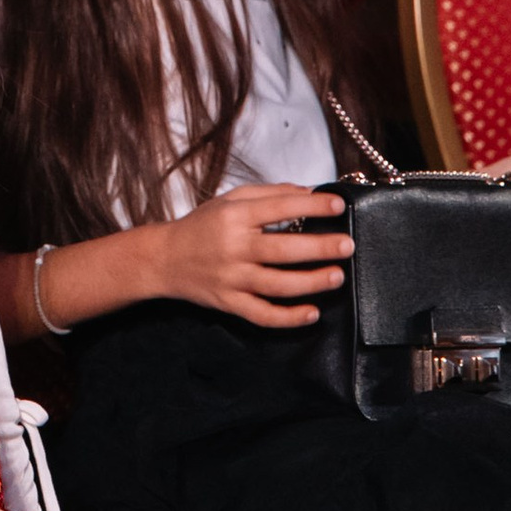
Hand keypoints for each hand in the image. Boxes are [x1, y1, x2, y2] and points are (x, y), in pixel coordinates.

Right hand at [152, 184, 351, 328]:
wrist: (164, 259)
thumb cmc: (201, 226)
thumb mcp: (230, 200)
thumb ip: (269, 194)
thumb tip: (309, 193)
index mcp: (235, 216)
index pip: (280, 208)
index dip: (312, 207)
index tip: (338, 206)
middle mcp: (234, 247)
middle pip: (283, 249)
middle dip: (319, 248)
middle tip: (347, 245)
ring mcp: (232, 279)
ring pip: (277, 285)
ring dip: (311, 282)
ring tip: (337, 276)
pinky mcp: (229, 303)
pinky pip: (262, 315)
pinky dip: (288, 318)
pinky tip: (312, 314)